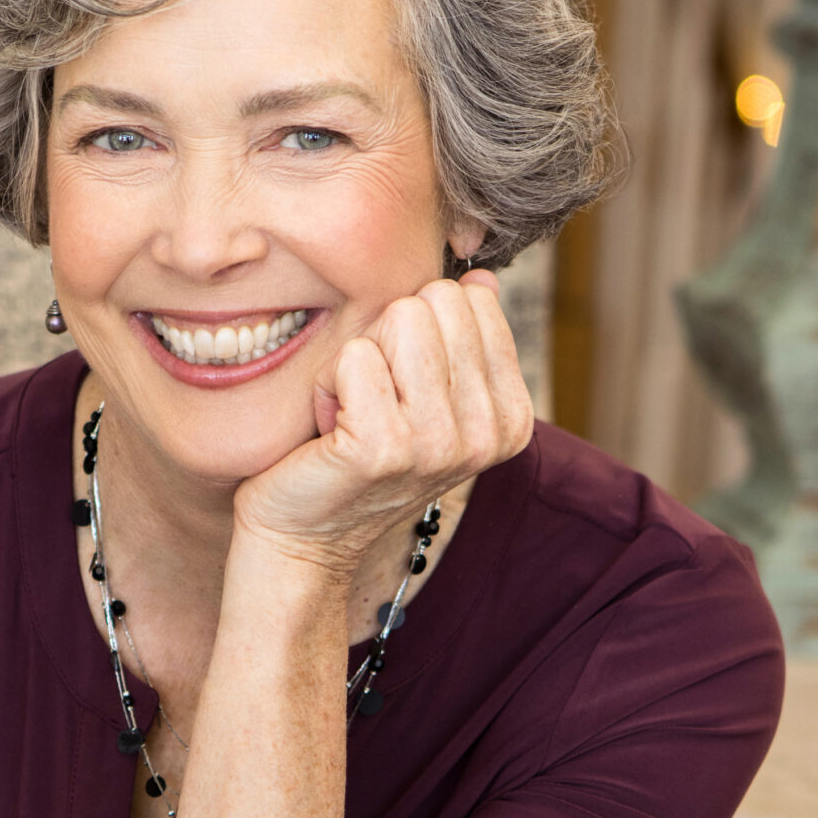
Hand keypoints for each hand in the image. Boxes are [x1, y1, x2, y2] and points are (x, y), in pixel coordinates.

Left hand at [231, 270, 532, 578]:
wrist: (306, 538)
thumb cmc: (359, 457)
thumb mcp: (427, 396)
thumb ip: (460, 339)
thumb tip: (480, 279)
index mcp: (511, 418)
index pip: (470, 301)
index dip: (419, 332)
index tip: (402, 389)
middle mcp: (486, 435)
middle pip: (436, 303)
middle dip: (388, 339)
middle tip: (372, 401)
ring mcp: (439, 443)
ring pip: (398, 319)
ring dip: (358, 359)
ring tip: (352, 412)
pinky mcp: (384, 447)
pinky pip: (355, 355)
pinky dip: (328, 383)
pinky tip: (330, 430)